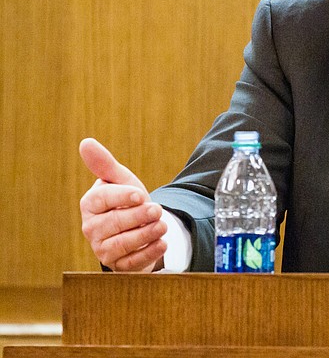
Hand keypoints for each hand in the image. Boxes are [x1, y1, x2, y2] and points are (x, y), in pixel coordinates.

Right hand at [79, 138, 166, 271]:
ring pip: (122, 244)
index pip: (101, 200)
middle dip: (139, 216)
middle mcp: (91, 228)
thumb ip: (105, 163)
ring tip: (163, 225)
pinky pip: (132, 263)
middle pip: (114, 223)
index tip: (140, 195)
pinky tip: (162, 243)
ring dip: (146, 234)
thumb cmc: (128, 199)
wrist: (140, 225)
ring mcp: (102, 249)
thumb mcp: (121, 180)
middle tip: (157, 210)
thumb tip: (86, 142)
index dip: (121, 196)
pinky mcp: (118, 266)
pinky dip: (150, 252)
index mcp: (90, 204)